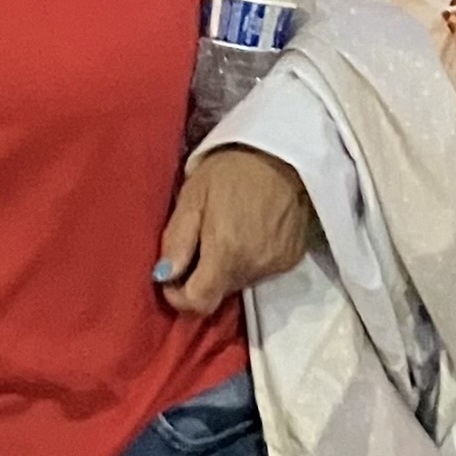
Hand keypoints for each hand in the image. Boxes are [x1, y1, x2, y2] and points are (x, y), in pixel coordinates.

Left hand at [155, 148, 311, 316]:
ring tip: (227, 230)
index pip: (198, 303)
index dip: (178, 296)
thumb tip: (163, 277)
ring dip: (227, 266)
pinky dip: (250, 259)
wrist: (285, 151)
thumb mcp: (192, 196)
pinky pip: (261, 271)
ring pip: (239, 282)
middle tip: (199, 240)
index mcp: (226, 255)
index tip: (171, 278)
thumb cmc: (231, 169)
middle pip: (218, 292)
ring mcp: (276, 266)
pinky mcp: (292, 259)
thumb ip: (177, 240)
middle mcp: (253, 268)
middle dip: (202, 276)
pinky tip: (250, 230)